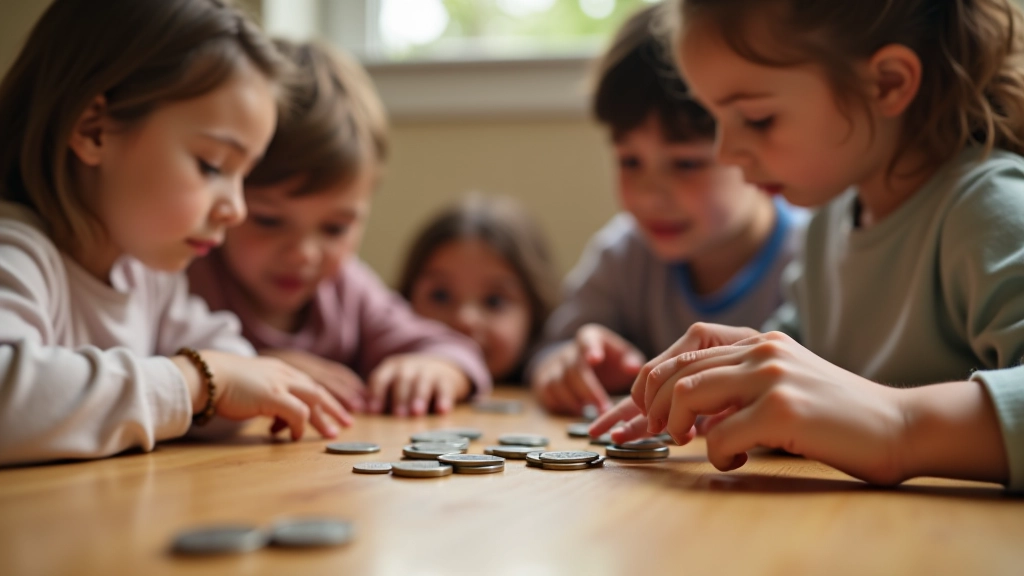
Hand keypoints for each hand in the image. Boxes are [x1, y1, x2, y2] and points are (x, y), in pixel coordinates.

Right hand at [175, 351, 353, 440]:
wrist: (206, 376)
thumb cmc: (223, 383)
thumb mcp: (253, 386)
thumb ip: (268, 397)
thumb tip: (277, 419)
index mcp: (280, 369)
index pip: (310, 383)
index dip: (325, 397)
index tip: (336, 409)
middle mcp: (284, 373)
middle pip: (318, 391)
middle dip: (335, 407)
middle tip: (348, 422)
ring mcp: (279, 383)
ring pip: (313, 401)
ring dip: (323, 419)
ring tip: (331, 434)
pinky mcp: (273, 396)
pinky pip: (297, 413)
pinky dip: (299, 426)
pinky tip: (294, 436)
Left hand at [366, 354, 470, 416]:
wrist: (442, 366)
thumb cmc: (410, 382)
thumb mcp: (393, 383)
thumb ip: (380, 396)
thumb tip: (362, 413)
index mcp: (391, 368)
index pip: (380, 378)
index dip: (376, 394)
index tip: (373, 411)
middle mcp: (409, 367)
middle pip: (402, 380)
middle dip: (399, 397)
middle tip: (398, 415)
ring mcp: (428, 371)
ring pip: (422, 383)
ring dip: (419, 397)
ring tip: (416, 413)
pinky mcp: (446, 380)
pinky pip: (444, 389)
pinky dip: (444, 400)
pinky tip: (442, 411)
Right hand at [531, 324, 644, 414]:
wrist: (580, 361)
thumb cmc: (607, 360)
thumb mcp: (623, 356)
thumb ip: (631, 361)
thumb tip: (633, 368)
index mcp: (589, 338)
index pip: (586, 340)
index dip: (590, 349)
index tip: (595, 359)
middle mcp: (568, 351)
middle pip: (574, 369)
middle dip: (589, 391)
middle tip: (604, 409)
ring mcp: (553, 365)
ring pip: (557, 383)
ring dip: (574, 400)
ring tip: (591, 414)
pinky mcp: (544, 380)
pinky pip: (547, 392)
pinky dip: (560, 404)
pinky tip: (576, 411)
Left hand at [641, 330, 911, 483]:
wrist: (899, 425)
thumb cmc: (837, 413)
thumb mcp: (784, 379)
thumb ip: (741, 379)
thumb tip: (686, 402)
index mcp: (760, 340)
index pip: (686, 343)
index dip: (654, 374)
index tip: (647, 405)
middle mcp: (762, 350)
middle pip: (677, 370)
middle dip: (653, 405)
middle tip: (659, 431)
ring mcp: (771, 377)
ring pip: (688, 393)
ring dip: (677, 425)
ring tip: (690, 442)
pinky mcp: (782, 410)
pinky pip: (719, 435)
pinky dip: (717, 455)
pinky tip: (735, 460)